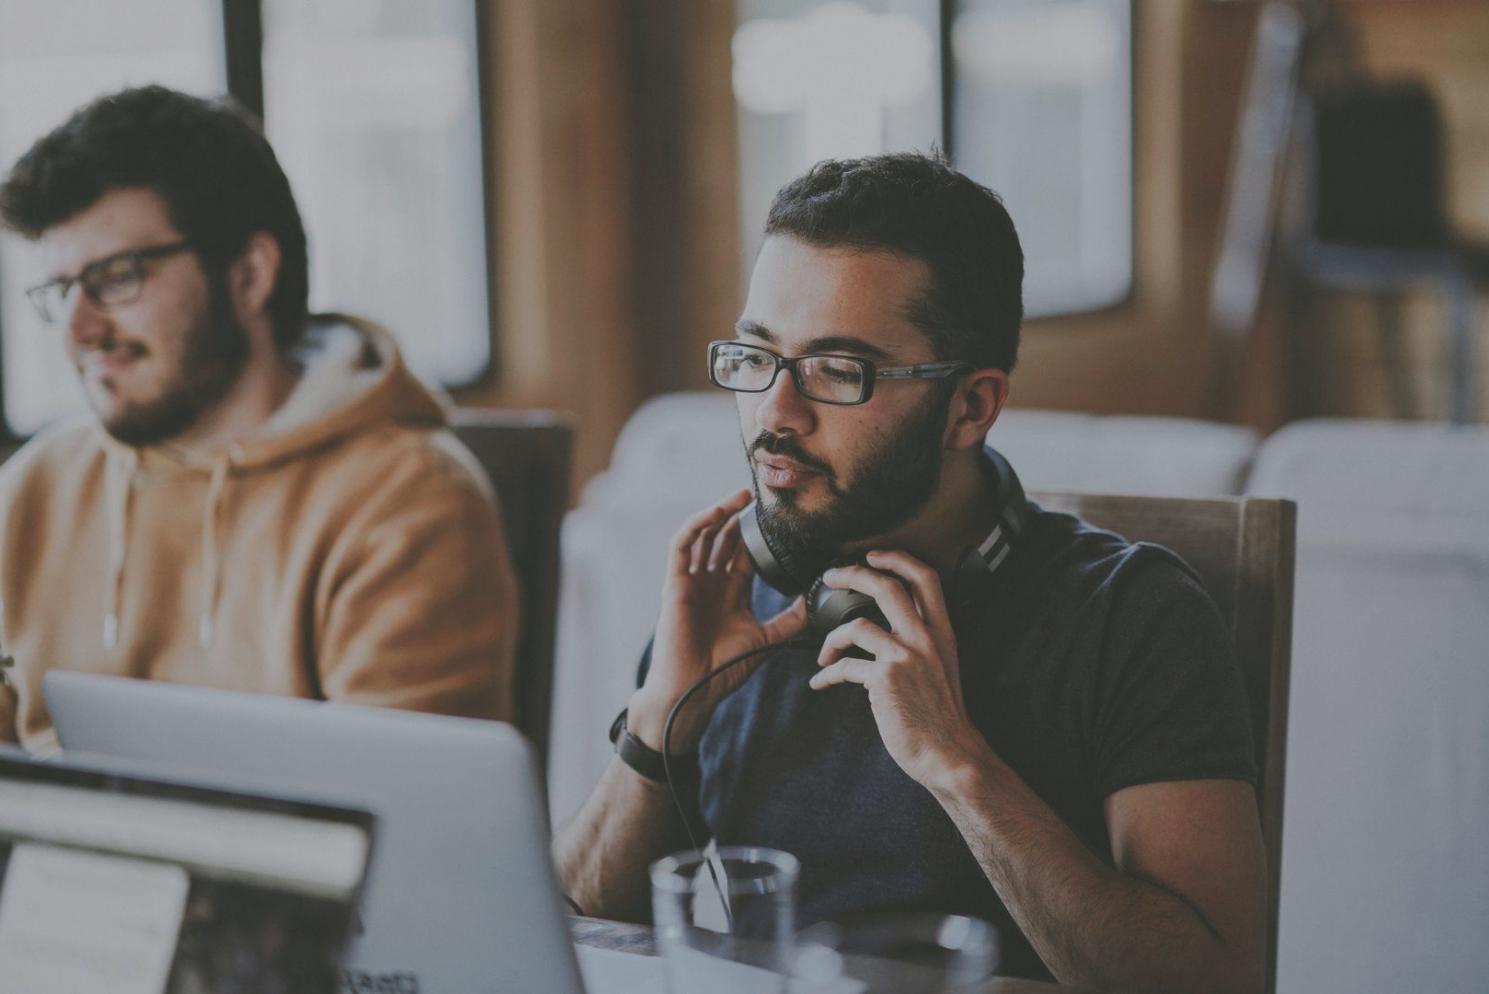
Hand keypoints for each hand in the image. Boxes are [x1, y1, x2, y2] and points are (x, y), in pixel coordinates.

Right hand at [629, 489, 806, 752]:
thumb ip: (790, 620)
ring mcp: (692, 581)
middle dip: (741, 515)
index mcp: (732, 592)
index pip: (745, 553)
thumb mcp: (766, 639)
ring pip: (704, 535)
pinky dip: (696, 526)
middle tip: (762, 495)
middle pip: (725, 538)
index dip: (758, 533)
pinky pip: (681, 546)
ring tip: (742, 495)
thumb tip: (815, 602)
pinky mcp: (675, 583)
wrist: (694, 689)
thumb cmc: (723, 669)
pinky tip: (715, 513)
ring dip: (721, 513)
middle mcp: (711, 582)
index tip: (779, 515)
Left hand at [807, 550, 988, 787]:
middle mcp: (925, 639)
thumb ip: (921, 642)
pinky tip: (821, 681)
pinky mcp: (885, 680)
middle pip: (886, 586)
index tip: (873, 555)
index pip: (926, 578)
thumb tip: (888, 630)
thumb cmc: (941, 714)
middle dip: (852, 574)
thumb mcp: (943, 666)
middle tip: (831, 576)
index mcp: (942, 632)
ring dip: (831, 638)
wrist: (949, 753)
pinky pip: (845, 667)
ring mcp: (905, 657)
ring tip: (823, 652)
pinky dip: (827, 674)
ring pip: (857, 625)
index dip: (898, 558)